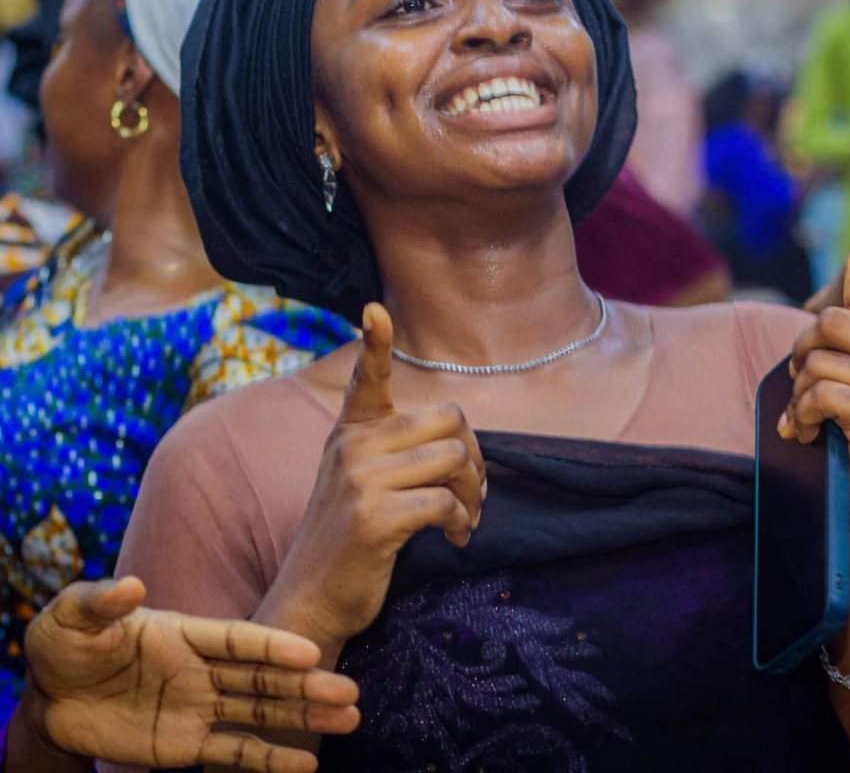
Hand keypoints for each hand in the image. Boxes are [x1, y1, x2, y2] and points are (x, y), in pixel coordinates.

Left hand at [20, 576, 359, 770]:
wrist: (50, 694)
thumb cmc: (66, 642)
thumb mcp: (73, 615)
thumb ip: (102, 602)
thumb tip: (132, 585)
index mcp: (184, 633)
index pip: (237, 640)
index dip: (271, 646)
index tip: (309, 651)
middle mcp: (202, 670)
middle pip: (262, 679)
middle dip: (306, 686)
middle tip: (350, 694)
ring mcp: (197, 707)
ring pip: (260, 714)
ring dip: (303, 718)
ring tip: (349, 721)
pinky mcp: (184, 746)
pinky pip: (232, 755)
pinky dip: (268, 761)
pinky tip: (305, 765)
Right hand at [272, 303, 485, 646]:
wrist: (310, 602)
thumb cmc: (348, 542)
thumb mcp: (356, 483)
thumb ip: (392, 452)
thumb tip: (458, 444)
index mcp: (349, 433)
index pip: (364, 378)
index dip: (374, 343)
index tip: (375, 309)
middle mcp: (353, 447)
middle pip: (448, 419)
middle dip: (475, 456)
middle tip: (473, 491)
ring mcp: (361, 481)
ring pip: (454, 459)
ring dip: (476, 494)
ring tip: (467, 518)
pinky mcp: (376, 518)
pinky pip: (447, 501)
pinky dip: (464, 521)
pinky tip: (457, 538)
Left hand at [783, 212, 849, 518]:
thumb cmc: (846, 413)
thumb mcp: (846, 360)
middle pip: (832, 322)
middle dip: (802, 351)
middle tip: (805, 379)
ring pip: (820, 361)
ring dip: (799, 391)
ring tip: (811, 413)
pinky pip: (820, 394)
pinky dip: (801, 415)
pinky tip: (811, 431)